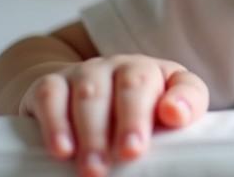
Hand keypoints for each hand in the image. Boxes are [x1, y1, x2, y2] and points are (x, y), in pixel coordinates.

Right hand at [19, 54, 208, 176]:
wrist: (72, 97)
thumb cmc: (129, 116)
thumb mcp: (161, 120)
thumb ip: (181, 115)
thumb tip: (176, 114)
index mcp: (161, 76)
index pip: (182, 84)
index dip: (181, 100)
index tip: (173, 118)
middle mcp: (125, 67)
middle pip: (134, 84)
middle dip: (132, 120)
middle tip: (130, 154)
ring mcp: (87, 72)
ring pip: (91, 92)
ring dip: (93, 132)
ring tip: (94, 169)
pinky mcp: (51, 84)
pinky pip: (51, 96)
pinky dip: (55, 123)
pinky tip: (61, 150)